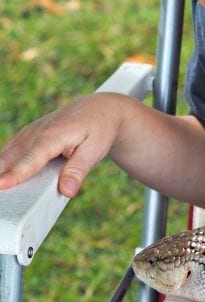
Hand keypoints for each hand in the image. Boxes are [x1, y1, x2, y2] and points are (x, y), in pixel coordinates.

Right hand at [0, 93, 128, 197]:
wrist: (98, 110)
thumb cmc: (98, 130)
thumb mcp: (95, 149)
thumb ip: (78, 170)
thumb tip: (67, 191)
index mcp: (53, 135)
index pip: (31, 159)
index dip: (16, 174)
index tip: (1, 185)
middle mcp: (35, 132)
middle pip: (11, 158)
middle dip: (0, 174)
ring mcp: (28, 133)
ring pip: (5, 155)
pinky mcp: (25, 136)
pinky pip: (8, 152)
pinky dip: (2, 165)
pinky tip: (2, 178)